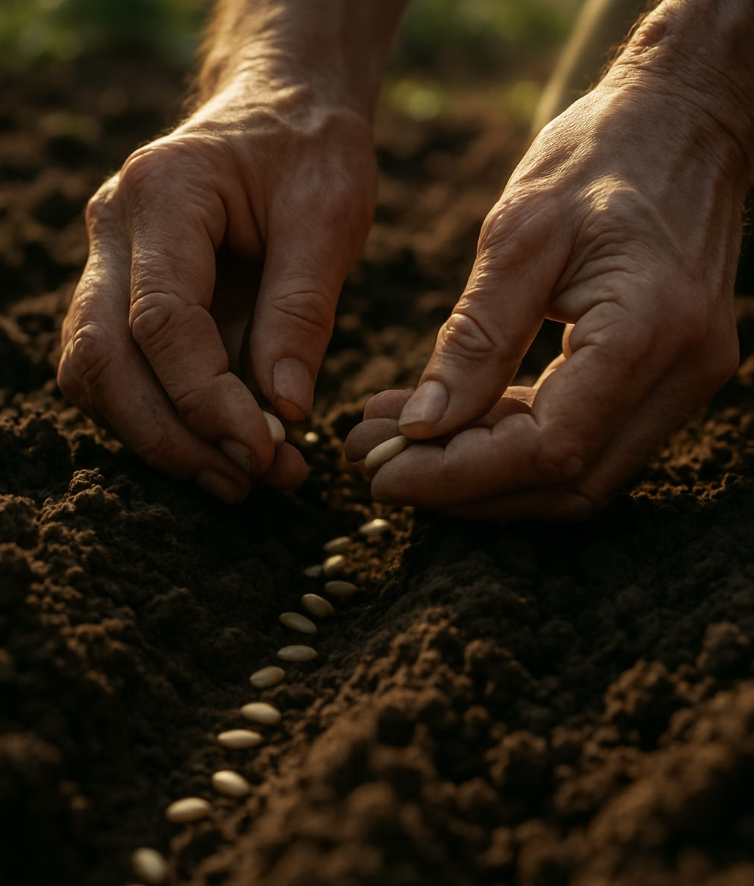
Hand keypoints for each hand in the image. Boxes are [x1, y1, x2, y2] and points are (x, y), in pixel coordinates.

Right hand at [58, 73, 375, 503]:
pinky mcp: (125, 298)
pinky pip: (121, 373)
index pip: (160, 320)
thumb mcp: (330, 219)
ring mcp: (109, 265)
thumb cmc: (311, 155)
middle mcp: (114, 231)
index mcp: (162, 195)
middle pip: (103, 360)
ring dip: (163, 440)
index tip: (266, 451)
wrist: (284, 114)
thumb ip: (302, 312)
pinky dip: (165, 420)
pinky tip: (222, 448)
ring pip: (96, 375)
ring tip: (242, 480)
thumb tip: (284, 414)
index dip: (208, 399)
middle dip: (174, 437)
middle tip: (249, 481)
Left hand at [347, 59, 749, 519]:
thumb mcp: (519, 234)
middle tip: (381, 466)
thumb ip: (475, 338)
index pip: (548, 451)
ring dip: (485, 473)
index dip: (459, 477)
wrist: (679, 124)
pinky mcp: (666, 379)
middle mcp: (682, 374)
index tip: (385, 474)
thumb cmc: (600, 157)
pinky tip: (452, 422)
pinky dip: (514, 444)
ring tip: (399, 442)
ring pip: (577, 476)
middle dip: (465, 488)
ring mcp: (683, 382)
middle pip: (566, 483)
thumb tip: (425, 427)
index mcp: (648, 330)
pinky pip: (586, 438)